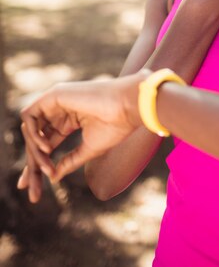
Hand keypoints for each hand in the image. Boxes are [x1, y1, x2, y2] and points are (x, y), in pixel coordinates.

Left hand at [18, 72, 146, 201]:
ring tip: (46, 167)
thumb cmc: (115, 126)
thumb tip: (52, 178)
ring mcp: (56, 100)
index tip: (29, 187)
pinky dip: (33, 134)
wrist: (127, 107)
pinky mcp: (54, 94)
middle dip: (30, 162)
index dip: (36, 162)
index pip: (47, 141)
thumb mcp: (88, 149)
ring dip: (33, 151)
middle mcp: (61, 109)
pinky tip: (47, 149)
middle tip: (27, 186)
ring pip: (30, 128)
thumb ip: (69, 161)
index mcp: (71, 119)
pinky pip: (29, 116)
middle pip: (36, 137)